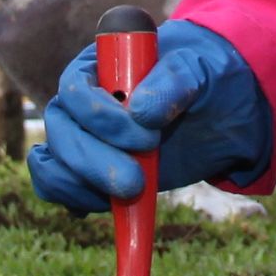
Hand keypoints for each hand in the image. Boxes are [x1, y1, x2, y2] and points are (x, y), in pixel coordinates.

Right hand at [27, 18, 271, 211]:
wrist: (219, 111)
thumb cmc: (204, 76)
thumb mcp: (200, 70)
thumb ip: (174, 80)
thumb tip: (141, 110)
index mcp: (99, 66)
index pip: (75, 89)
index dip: (100, 117)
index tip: (147, 138)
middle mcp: (81, 103)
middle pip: (61, 133)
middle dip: (93, 162)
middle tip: (135, 182)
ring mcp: (84, 139)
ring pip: (56, 165)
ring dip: (83, 186)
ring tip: (129, 196)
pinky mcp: (93, 170)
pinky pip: (64, 188)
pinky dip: (79, 200)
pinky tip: (112, 209)